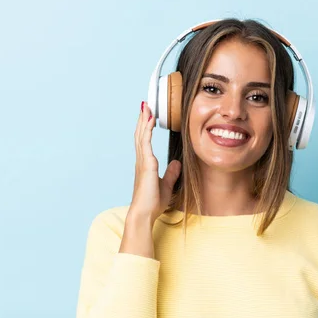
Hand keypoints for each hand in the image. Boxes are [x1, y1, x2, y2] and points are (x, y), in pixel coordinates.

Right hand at [129, 101, 181, 223]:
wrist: (144, 213)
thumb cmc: (152, 203)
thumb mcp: (166, 185)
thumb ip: (171, 173)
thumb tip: (177, 163)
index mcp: (145, 164)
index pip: (144, 141)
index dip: (145, 127)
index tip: (148, 115)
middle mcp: (142, 160)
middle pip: (140, 134)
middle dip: (143, 118)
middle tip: (145, 104)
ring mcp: (142, 161)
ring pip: (142, 135)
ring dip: (144, 119)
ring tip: (146, 105)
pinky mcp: (146, 164)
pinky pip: (146, 142)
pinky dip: (148, 129)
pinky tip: (151, 119)